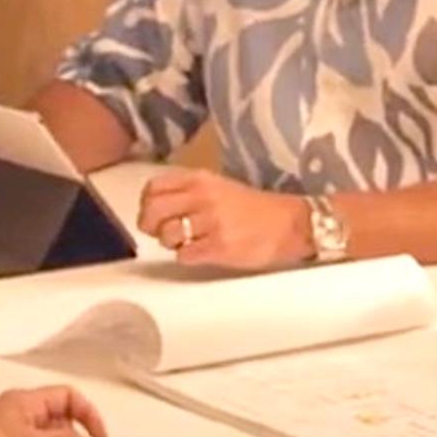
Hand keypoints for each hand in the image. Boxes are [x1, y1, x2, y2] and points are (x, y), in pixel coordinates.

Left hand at [138, 169, 310, 269]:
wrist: (289, 224)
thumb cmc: (253, 208)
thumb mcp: (218, 187)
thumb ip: (187, 192)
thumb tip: (156, 209)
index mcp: (200, 179)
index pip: (153, 188)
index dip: (147, 203)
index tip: (154, 213)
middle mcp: (202, 197)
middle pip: (153, 212)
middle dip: (150, 226)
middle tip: (160, 232)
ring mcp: (210, 222)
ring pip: (166, 236)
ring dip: (172, 243)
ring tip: (188, 242)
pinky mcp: (219, 247)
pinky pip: (184, 255)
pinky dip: (188, 257)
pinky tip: (202, 252)